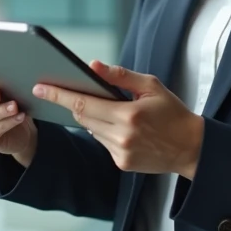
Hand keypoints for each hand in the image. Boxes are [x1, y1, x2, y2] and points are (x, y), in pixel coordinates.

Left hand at [33, 60, 203, 178]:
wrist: (191, 147)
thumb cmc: (173, 113)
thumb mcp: (151, 86)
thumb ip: (120, 76)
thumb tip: (94, 66)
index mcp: (129, 116)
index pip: (83, 104)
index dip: (59, 95)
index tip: (40, 88)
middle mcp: (122, 137)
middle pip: (82, 118)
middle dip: (72, 104)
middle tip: (62, 90)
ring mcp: (120, 153)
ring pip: (91, 130)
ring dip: (91, 117)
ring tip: (106, 107)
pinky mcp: (121, 164)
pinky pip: (102, 142)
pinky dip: (103, 131)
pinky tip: (119, 125)